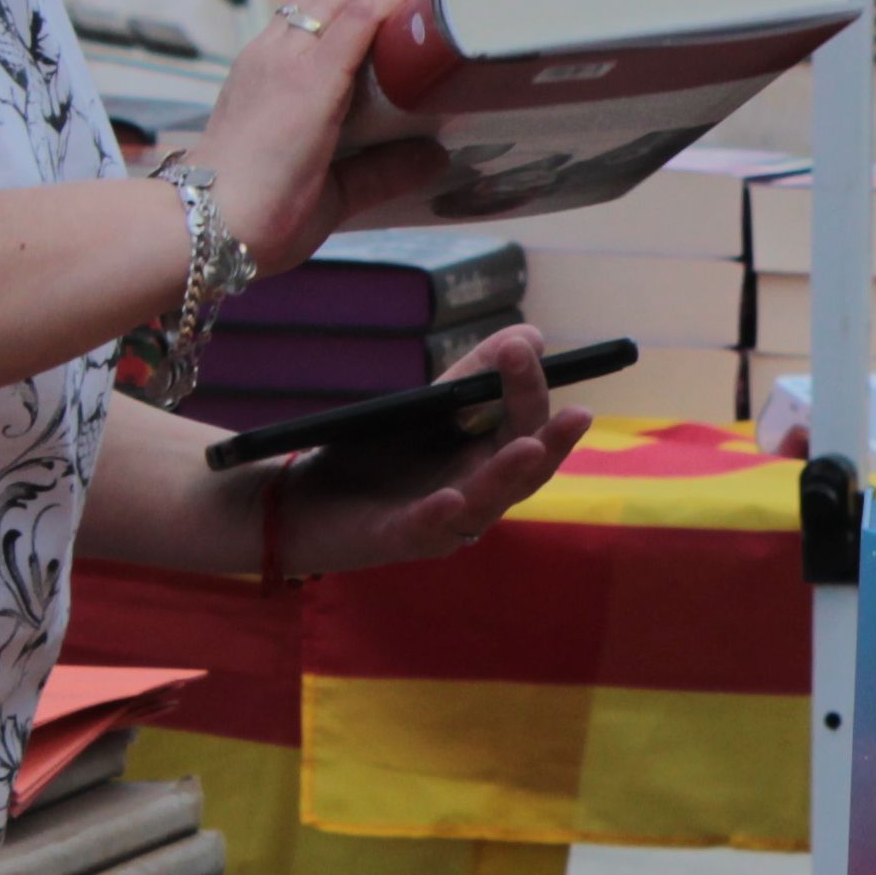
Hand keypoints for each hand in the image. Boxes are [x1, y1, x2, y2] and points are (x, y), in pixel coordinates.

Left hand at [196, 0, 442, 277]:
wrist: (199, 223)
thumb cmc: (267, 216)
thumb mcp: (336, 200)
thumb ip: (388, 173)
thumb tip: (438, 157)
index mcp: (309, 89)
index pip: (360, 16)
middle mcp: (280, 60)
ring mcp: (258, 58)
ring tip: (383, 4)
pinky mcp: (246, 66)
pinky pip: (288, 17)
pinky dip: (322, 9)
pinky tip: (342, 32)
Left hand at [275, 324, 591, 573]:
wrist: (299, 501)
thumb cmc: (370, 458)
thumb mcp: (425, 409)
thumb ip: (472, 377)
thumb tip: (532, 334)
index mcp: (485, 463)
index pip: (525, 426)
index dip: (530, 389)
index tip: (525, 346)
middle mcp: (474, 495)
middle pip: (525, 470)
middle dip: (549, 440)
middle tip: (577, 412)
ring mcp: (440, 522)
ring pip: (488, 502)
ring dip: (509, 474)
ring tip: (531, 446)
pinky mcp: (396, 540)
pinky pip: (425, 531)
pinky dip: (440, 515)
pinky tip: (451, 497)